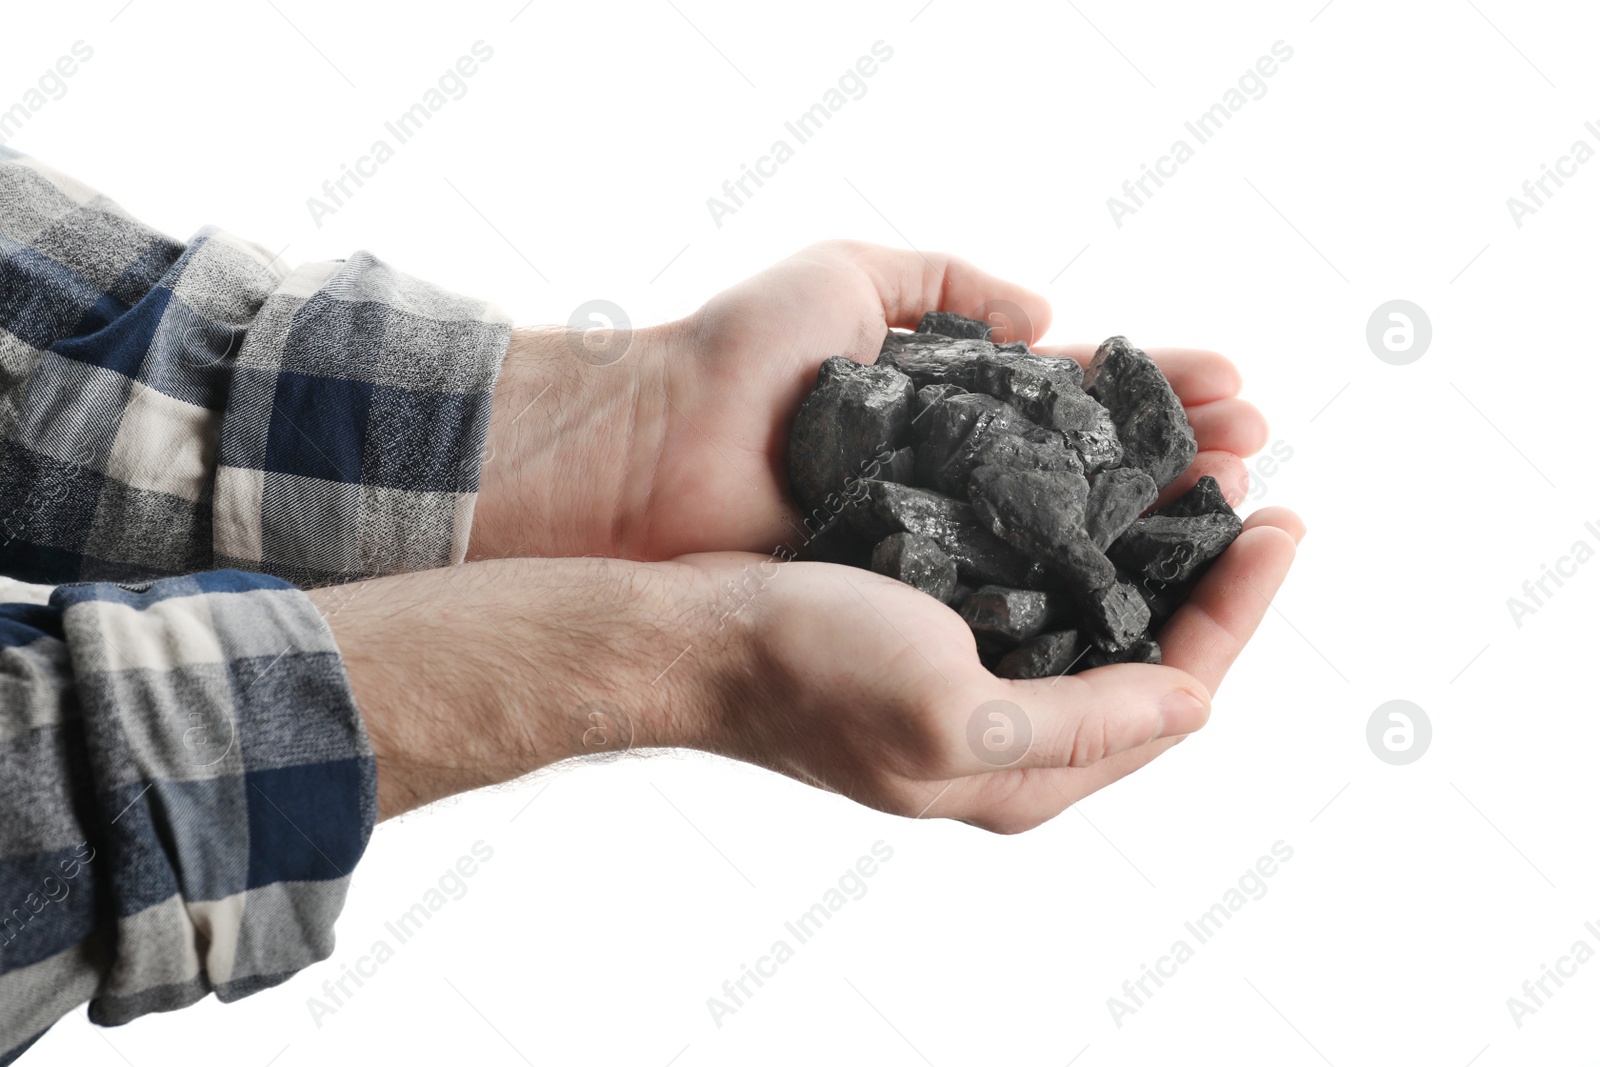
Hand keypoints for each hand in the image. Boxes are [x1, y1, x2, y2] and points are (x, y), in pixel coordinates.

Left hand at [469, 240, 1268, 561]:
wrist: (652, 453)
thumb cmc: (740, 362)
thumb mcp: (847, 278)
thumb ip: (946, 278)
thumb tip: (1050, 316)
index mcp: (953, 413)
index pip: (1082, 404)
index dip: (1160, 397)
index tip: (1232, 392)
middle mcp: (959, 490)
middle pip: (1099, 478)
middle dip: (1184, 460)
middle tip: (1258, 452)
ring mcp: (942, 555)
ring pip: (1079, 547)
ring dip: (1163, 528)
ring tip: (1242, 507)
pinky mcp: (918, 611)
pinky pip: (1024, 610)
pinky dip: (1094, 597)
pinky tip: (1159, 582)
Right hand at [678, 507, 1299, 832]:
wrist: (695, 630)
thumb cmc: (809, 670)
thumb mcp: (952, 714)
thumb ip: (1085, 723)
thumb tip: (1198, 704)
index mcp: (1027, 770)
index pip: (1177, 694)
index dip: (1239, 610)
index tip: (1280, 522)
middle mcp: (1012, 730)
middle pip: (1150, 653)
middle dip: (1209, 572)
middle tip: (1250, 483)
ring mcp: (976, 677)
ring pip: (1100, 610)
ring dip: (1152, 543)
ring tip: (1193, 472)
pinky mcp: (943, 625)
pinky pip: (1043, 581)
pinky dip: (1086, 534)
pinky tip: (1098, 484)